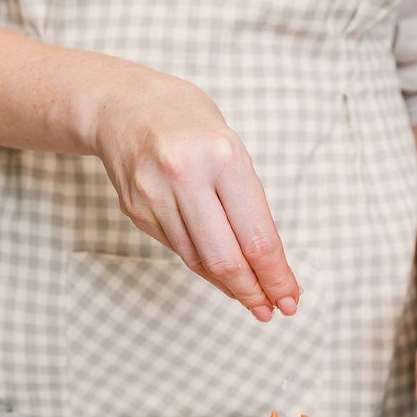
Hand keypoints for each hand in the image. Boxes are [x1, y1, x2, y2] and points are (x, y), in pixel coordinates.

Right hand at [91, 68, 299, 321]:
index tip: (290, 299)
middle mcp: (186, 176)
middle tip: (270, 310)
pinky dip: (203, 266)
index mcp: (224, 157)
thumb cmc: (193, 128)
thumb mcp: (233, 152)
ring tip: (250, 297)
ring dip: (229, 285)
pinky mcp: (135, 211)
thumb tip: (267, 268)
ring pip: (199, 261)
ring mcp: (155, 195)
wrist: (125, 105)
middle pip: (226, 258)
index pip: (257, 236)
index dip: (276, 277)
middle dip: (253, 292)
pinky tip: (219, 271)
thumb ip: (249, 207)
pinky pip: (179, 250)